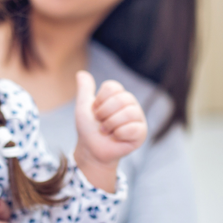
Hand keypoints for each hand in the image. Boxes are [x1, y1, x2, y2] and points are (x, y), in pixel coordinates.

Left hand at [73, 71, 146, 189]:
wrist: (91, 150)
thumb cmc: (89, 129)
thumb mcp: (83, 107)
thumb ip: (85, 90)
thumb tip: (81, 73)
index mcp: (119, 95)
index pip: (112, 87)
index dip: (99, 101)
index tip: (95, 111)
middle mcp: (131, 104)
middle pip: (121, 98)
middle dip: (104, 113)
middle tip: (100, 123)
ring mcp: (138, 118)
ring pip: (128, 112)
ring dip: (110, 124)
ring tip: (107, 131)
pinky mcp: (141, 132)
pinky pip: (132, 128)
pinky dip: (119, 134)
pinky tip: (116, 138)